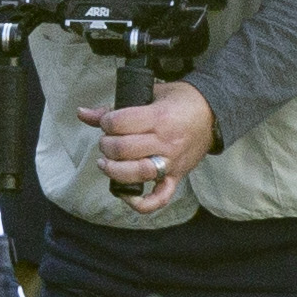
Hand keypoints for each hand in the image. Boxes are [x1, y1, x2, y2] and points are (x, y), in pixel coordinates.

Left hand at [86, 81, 216, 214]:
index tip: (106, 121)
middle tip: (107, 141)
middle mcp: (165, 142)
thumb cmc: (181, 100)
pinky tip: (125, 195)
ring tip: (106, 162)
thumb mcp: (150, 93)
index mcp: (159, 117)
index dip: (105, 122)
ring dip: (114, 170)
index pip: (119, 123)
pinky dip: (140, 203)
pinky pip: (159, 198)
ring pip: (137, 173)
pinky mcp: (176, 177)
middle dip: (106, 145)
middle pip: (123, 149)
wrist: (214, 112)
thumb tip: (82, 113)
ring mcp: (172, 162)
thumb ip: (115, 107)